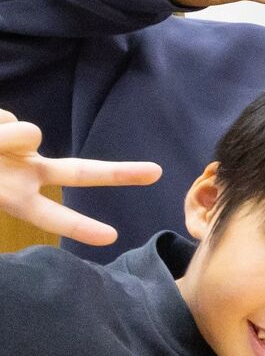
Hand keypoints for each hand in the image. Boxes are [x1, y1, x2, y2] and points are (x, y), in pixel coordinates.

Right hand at [0, 108, 160, 244]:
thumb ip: (8, 154)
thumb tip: (30, 134)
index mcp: (17, 196)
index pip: (52, 214)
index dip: (79, 226)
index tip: (111, 237)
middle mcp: (25, 172)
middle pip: (80, 171)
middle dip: (118, 173)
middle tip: (158, 172)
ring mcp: (18, 148)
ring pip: (30, 133)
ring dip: (3, 137)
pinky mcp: (8, 121)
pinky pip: (6, 118)